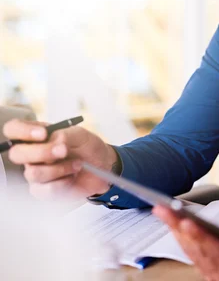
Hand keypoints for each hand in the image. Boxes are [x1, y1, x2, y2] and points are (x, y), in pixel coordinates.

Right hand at [3, 119, 117, 198]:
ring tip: (77, 164)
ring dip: (60, 168)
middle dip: (42, 152)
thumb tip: (49, 141)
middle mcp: (32, 154)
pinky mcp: (43, 191)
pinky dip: (64, 182)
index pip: (13, 129)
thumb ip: (63, 135)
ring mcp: (35, 173)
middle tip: (64, 150)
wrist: (103, 166)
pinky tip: (73, 177)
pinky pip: (46, 190)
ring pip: (33, 173)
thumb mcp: (80, 135)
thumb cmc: (88, 147)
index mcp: (37, 136)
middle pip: (16, 154)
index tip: (43, 133)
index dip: (22, 131)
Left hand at [153, 207, 218, 280]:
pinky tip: (166, 213)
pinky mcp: (199, 255)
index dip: (203, 239)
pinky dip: (173, 227)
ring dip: (172, 226)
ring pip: (187, 245)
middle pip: (197, 249)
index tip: (190, 224)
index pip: (218, 254)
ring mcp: (207, 264)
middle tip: (169, 211)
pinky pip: (183, 242)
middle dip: (181, 228)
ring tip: (162, 207)